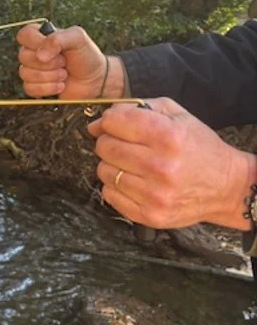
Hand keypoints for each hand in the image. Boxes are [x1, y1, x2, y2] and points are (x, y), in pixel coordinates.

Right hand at [16, 23, 115, 98]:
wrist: (95, 80)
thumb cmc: (87, 56)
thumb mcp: (78, 38)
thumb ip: (58, 39)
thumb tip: (40, 55)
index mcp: (40, 36)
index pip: (24, 35)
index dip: (37, 43)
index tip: (55, 49)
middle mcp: (34, 52)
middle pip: (23, 57)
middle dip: (49, 63)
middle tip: (64, 62)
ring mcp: (33, 70)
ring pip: (25, 74)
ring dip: (49, 76)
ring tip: (64, 74)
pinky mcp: (35, 86)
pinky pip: (29, 88)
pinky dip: (47, 88)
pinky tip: (60, 86)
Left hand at [87, 97, 256, 230]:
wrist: (226, 186)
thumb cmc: (198, 147)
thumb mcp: (177, 116)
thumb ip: (137, 109)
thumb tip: (98, 123)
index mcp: (168, 136)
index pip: (114, 122)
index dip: (109, 120)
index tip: (113, 124)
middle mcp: (161, 166)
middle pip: (105, 147)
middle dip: (109, 141)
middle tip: (124, 144)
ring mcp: (155, 194)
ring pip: (104, 171)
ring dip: (112, 165)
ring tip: (132, 164)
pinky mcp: (150, 215)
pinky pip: (109, 195)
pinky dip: (116, 186)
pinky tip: (133, 181)